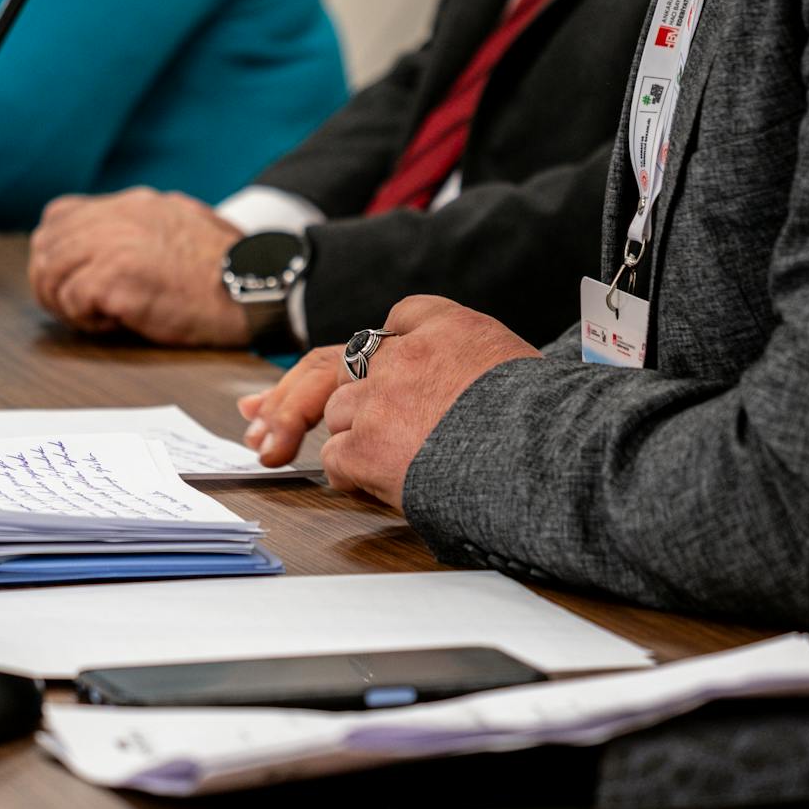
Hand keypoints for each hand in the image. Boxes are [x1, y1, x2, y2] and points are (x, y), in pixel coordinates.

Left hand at [29, 187, 248, 345]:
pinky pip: (71, 300)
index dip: (57, 251)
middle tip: (79, 308)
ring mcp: (113, 244)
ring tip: (99, 317)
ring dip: (67, 303)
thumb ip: (147, 228)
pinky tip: (117, 323)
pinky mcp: (114, 277)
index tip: (73, 278)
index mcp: (133, 204)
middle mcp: (117, 216)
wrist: (254, 288)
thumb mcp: (185, 226)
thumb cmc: (230, 271)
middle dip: (53, 283)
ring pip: (50, 273)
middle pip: (47, 246)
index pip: (60, 216)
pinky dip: (86, 319)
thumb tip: (117, 243)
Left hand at [240, 296, 539, 508]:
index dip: (370, 354)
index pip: (395, 323)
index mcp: (448, 324)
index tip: (347, 370)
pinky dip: (348, 474)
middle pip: (333, 363)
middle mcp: (405, 352)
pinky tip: (378, 485)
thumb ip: (470, 363)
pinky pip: (336, 458)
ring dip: (348, 440)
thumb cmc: (551, 422)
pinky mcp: (365, 442)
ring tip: (386, 467)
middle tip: (257, 417)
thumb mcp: (519, 365)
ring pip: (337, 412)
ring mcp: (380, 395)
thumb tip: (454, 392)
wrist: (550, 454)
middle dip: (290, 392)